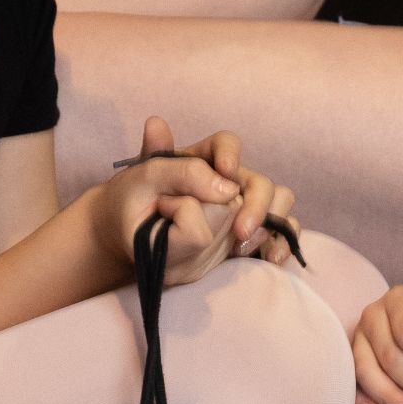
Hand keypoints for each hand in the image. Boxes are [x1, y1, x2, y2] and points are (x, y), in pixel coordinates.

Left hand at [97, 119, 298, 284]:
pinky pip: (278, 235)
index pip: (227, 144)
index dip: (231, 154)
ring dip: (270, 222)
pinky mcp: (245, 236)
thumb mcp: (144, 178)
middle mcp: (228, 182)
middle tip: (238, 230)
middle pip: (260, 181)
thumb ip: (181, 170)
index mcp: (203, 159)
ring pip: (279, 203)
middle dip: (256, 204)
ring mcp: (240, 210)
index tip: (225, 170)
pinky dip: (279, 245)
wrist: (123, 238)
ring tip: (243, 245)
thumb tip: (227, 185)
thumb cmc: (131, 201)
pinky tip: (269, 259)